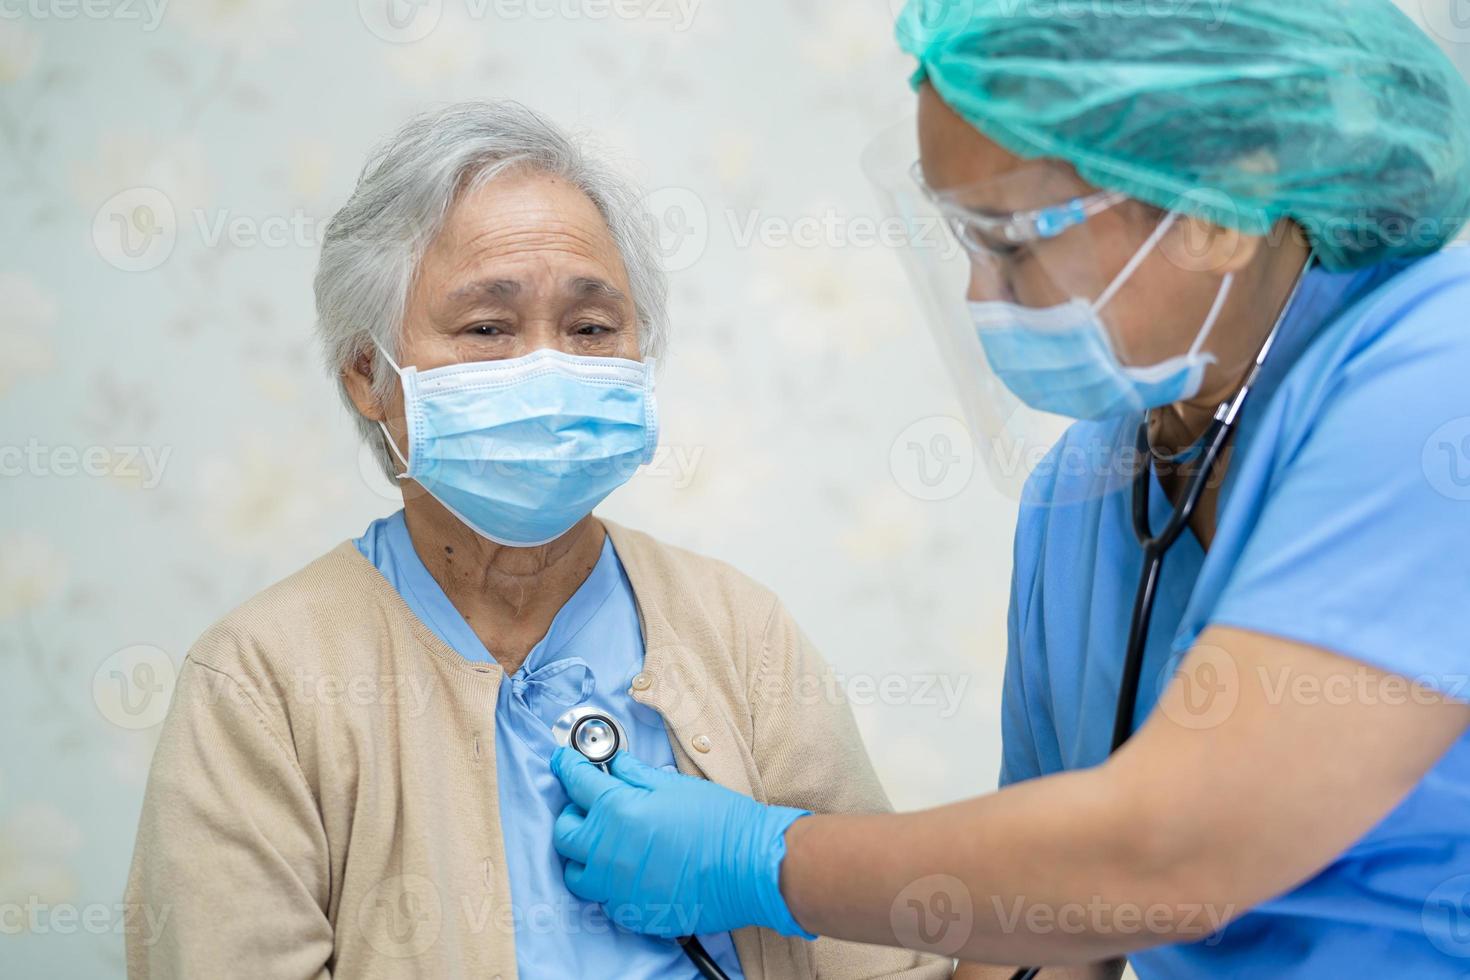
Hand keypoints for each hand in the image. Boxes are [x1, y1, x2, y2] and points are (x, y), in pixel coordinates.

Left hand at [551, 746, 813, 938]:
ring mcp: (616, 888)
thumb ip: (636, 776)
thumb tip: (614, 766)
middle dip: (571, 813)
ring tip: (601, 845)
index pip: (575, 783)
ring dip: (581, 856)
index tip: (562, 761)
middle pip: (564, 832)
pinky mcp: (632, 913)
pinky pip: (604, 899)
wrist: (750, 867)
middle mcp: (607, 852)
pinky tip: (627, 872)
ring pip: (576, 874)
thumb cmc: (719, 823)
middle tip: (587, 805)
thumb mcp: (675, 786)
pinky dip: (608, 883)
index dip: (566, 767)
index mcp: (616, 811)